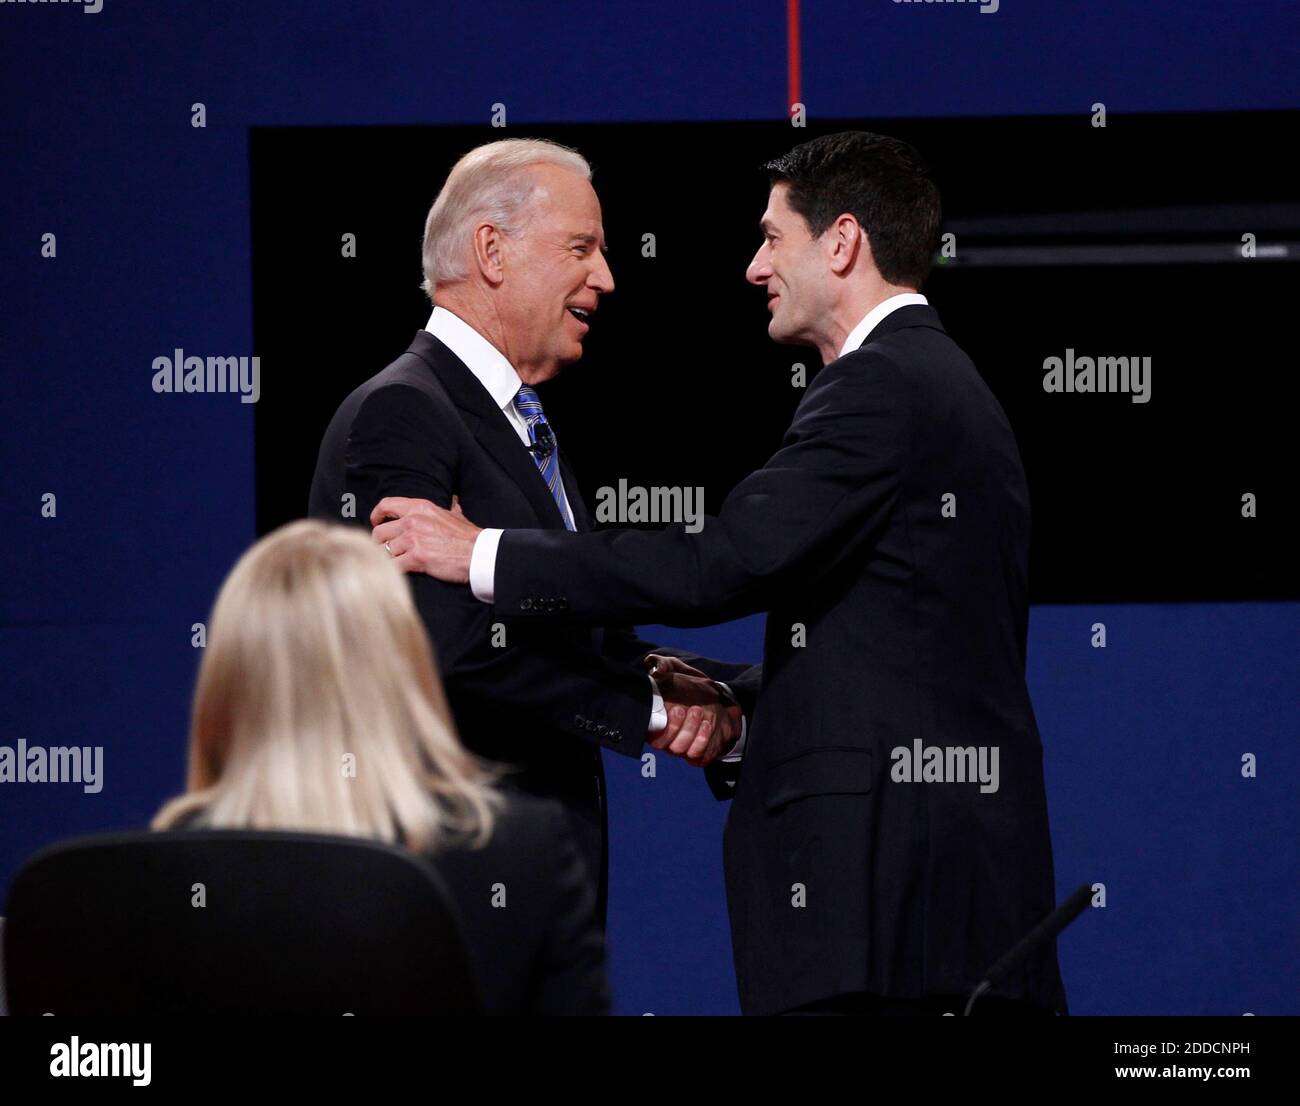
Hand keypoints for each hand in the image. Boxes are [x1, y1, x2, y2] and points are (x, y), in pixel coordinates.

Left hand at [370, 496, 480, 583]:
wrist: (479, 554)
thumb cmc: (470, 537)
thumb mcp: (457, 516)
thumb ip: (450, 509)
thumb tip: (454, 502)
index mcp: (420, 508)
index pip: (386, 505)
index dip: (377, 515)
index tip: (376, 523)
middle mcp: (413, 521)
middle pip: (379, 533)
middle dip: (379, 544)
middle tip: (386, 552)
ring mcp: (413, 539)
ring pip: (383, 551)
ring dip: (387, 560)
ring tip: (395, 564)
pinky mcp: (416, 558)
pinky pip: (392, 566)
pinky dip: (393, 571)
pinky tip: (398, 574)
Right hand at [644, 653, 742, 767]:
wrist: (713, 695)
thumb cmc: (687, 683)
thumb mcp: (673, 668)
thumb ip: (660, 664)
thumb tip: (655, 669)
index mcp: (656, 722)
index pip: (652, 735)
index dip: (662, 727)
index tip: (675, 708)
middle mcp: (668, 738)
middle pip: (669, 746)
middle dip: (681, 728)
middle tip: (691, 708)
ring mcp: (684, 746)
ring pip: (684, 751)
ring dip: (694, 734)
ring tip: (702, 714)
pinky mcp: (700, 751)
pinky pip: (699, 756)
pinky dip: (704, 742)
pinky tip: (709, 724)